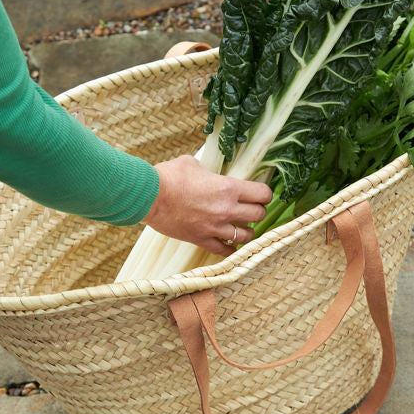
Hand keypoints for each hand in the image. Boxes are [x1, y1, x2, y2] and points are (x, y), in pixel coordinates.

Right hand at [141, 155, 272, 255]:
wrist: (149, 196)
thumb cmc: (169, 176)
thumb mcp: (191, 163)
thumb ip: (205, 170)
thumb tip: (203, 172)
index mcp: (228, 188)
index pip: (262, 194)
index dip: (264, 194)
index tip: (260, 194)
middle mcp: (226, 209)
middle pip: (258, 215)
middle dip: (257, 212)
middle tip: (251, 210)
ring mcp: (214, 227)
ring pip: (245, 236)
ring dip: (246, 231)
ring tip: (241, 228)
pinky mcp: (201, 240)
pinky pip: (224, 250)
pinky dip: (230, 249)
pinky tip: (230, 245)